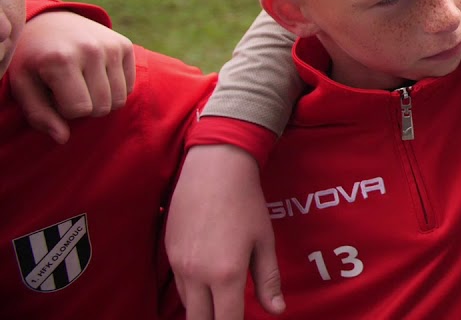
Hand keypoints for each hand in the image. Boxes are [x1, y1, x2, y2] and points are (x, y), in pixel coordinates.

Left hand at [7, 10, 135, 143]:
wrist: (49, 21)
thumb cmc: (32, 60)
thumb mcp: (24, 86)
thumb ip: (39, 115)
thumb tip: (63, 138)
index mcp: (61, 60)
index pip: (79, 110)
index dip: (65, 111)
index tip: (54, 96)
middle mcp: (90, 49)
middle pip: (102, 107)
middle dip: (86, 108)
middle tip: (69, 92)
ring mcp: (111, 46)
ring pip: (119, 100)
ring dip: (101, 100)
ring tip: (83, 86)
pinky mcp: (125, 45)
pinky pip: (129, 86)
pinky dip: (115, 89)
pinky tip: (97, 77)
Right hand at [166, 145, 284, 318]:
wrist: (214, 169)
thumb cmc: (246, 203)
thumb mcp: (264, 241)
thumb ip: (269, 280)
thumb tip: (277, 310)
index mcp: (226, 274)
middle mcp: (197, 275)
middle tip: (229, 314)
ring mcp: (178, 265)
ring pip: (188, 305)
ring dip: (203, 309)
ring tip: (220, 304)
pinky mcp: (168, 254)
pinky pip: (179, 286)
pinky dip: (193, 293)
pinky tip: (207, 284)